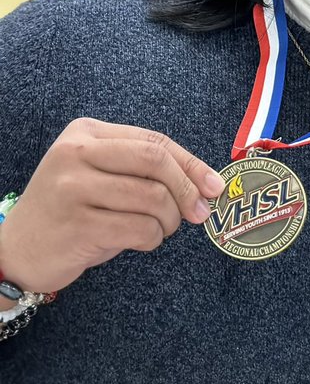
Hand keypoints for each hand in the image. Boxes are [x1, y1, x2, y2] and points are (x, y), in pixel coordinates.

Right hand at [0, 117, 223, 300]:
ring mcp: (72, 188)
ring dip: (169, 220)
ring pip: (152, 198)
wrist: (15, 251)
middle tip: (199, 213)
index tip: (215, 186)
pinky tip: (143, 242)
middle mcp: (75, 153)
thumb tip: (208, 184)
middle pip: (156, 161)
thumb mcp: (100, 176)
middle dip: (187, 189)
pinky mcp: (76, 224)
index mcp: (84, 132)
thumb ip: (144, 170)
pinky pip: (139, 229)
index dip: (192, 164)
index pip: (154, 141)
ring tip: (160, 230)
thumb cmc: (71, 211)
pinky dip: (152, 239)